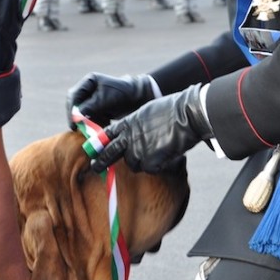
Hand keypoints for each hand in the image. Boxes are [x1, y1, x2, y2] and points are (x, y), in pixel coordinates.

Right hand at [67, 72, 157, 128]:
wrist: (140, 98)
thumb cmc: (123, 93)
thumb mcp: (104, 99)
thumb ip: (89, 107)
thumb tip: (76, 117)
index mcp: (89, 82)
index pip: (73, 97)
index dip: (71, 110)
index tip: (74, 123)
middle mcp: (89, 90)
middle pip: (76, 107)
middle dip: (79, 119)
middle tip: (80, 130)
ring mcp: (94, 101)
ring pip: (84, 115)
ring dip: (89, 123)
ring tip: (98, 126)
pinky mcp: (100, 110)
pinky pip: (92, 120)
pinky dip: (96, 125)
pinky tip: (104, 126)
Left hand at [91, 83, 212, 173]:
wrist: (186, 116)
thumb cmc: (171, 110)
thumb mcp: (146, 112)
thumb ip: (135, 125)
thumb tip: (131, 135)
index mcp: (127, 124)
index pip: (107, 136)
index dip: (100, 144)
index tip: (93, 150)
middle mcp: (128, 139)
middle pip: (109, 154)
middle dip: (101, 162)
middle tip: (95, 168)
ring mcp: (137, 151)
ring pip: (133, 164)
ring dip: (142, 161)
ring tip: (157, 151)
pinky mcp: (149, 163)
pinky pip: (150, 169)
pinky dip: (158, 165)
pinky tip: (167, 155)